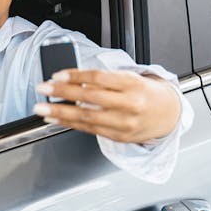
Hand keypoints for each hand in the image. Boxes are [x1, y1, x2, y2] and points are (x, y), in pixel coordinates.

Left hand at [34, 69, 180, 143]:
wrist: (168, 114)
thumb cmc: (145, 93)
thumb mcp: (130, 79)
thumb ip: (105, 80)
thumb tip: (73, 80)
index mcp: (133, 84)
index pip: (99, 78)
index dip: (76, 76)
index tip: (57, 74)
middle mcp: (130, 104)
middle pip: (90, 98)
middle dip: (62, 92)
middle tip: (42, 88)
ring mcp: (124, 123)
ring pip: (87, 117)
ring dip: (60, 112)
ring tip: (42, 108)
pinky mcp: (119, 136)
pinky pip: (89, 130)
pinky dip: (69, 124)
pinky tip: (55, 118)